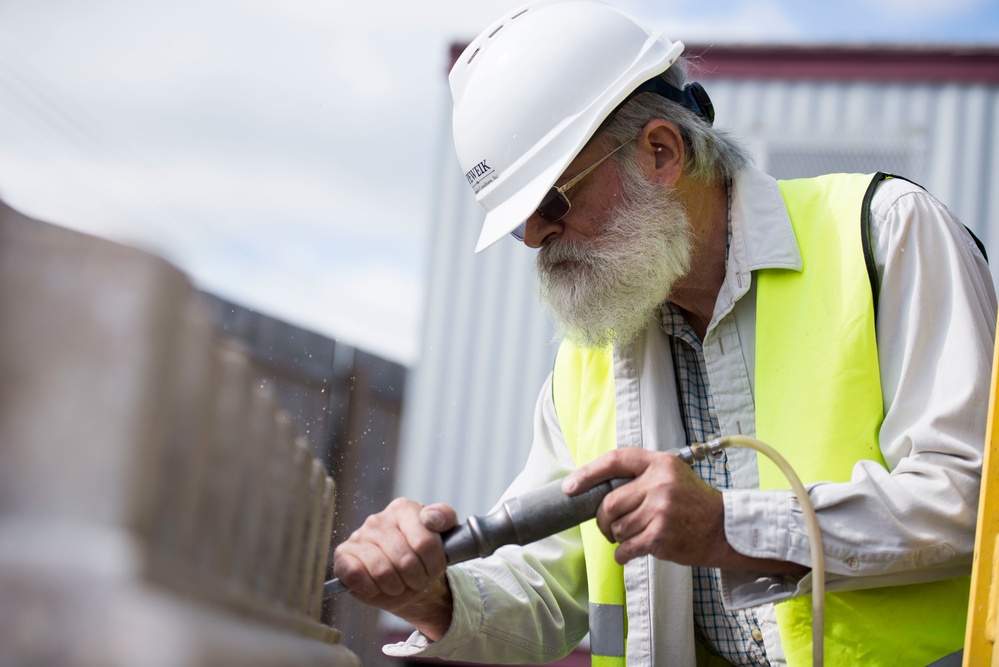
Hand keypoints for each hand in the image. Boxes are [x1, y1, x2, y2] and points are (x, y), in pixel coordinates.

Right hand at [333, 498, 457, 639]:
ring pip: (382, 571)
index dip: (434, 564)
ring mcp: (358, 536)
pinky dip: (371, 588)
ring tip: (399, 584)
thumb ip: (444, 517)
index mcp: (403, 509)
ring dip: (396, 587)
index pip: (425, 542)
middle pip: (405, 560)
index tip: (435, 569)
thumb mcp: (445, 536)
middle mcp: (378, 520)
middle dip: (416, 579)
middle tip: (417, 580)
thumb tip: (431, 518)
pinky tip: (377, 586)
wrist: (408, 582)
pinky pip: (356, 575)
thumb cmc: (425, 558)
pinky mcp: (343, 556)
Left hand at [561, 448, 725, 565]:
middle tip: (609, 526)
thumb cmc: (693, 502)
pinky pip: (626, 547)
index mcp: (659, 463)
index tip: (571, 486)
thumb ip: (639, 476)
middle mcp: (659, 484)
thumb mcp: (671, 475)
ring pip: (617, 527)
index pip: (614, 460)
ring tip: (633, 536)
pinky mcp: (660, 535)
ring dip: (618, 537)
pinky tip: (630, 551)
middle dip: (603, 519)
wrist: (723, 528)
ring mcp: (660, 510)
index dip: (587, 473)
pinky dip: (622, 553)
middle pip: (609, 503)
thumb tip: (597, 488)